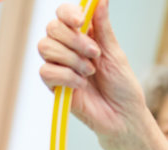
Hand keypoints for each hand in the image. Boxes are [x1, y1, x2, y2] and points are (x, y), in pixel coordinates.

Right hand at [36, 1, 147, 137]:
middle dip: (74, 40)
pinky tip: (81, 85)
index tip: (79, 21)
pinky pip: (46, 71)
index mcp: (83, 35)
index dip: (67, 13)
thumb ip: (103, 27)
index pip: (63, 14)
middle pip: (51, 29)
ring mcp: (59, 66)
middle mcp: (67, 48)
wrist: (122, 116)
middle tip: (95, 54)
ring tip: (90, 72)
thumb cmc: (122, 85)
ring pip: (45, 47)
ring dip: (72, 59)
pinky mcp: (53, 85)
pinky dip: (66, 77)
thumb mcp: (114, 52)